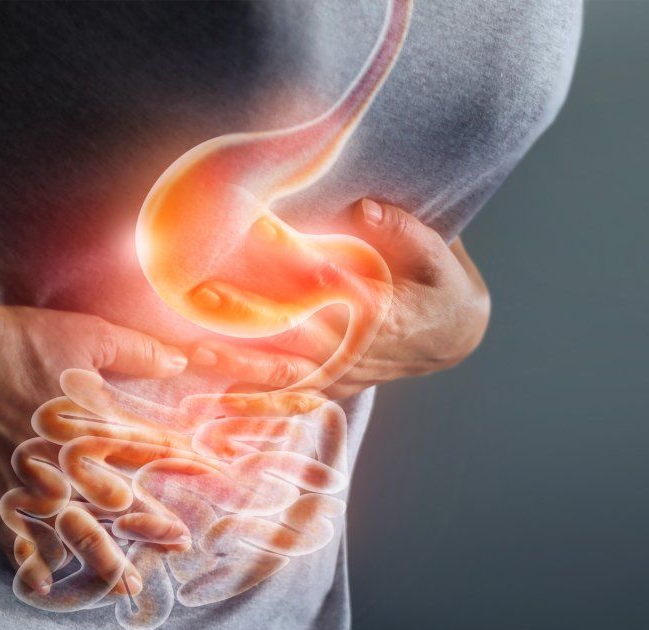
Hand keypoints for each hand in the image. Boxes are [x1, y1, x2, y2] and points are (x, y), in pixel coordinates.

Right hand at [0, 295, 190, 595]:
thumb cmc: (20, 339)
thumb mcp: (89, 334)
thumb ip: (138, 351)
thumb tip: (181, 360)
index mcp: (96, 427)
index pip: (153, 452)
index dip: (186, 465)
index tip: (214, 478)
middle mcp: (70, 465)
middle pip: (122, 506)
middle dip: (154, 528)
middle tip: (179, 547)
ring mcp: (31, 485)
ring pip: (76, 534)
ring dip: (105, 562)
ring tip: (128, 586)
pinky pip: (15, 540)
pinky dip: (30, 565)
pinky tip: (47, 587)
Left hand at [187, 198, 491, 398]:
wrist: (454, 334)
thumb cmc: (441, 284)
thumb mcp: (437, 252)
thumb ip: (402, 228)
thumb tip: (364, 206)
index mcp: (383, 311)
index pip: (331, 286)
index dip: (293, 263)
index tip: (256, 236)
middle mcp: (358, 349)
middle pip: (294, 332)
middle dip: (246, 315)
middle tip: (202, 295)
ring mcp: (344, 373)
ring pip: (285, 373)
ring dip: (238, 365)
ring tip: (193, 353)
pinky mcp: (335, 386)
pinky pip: (290, 399)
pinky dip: (256, 404)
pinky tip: (215, 403)